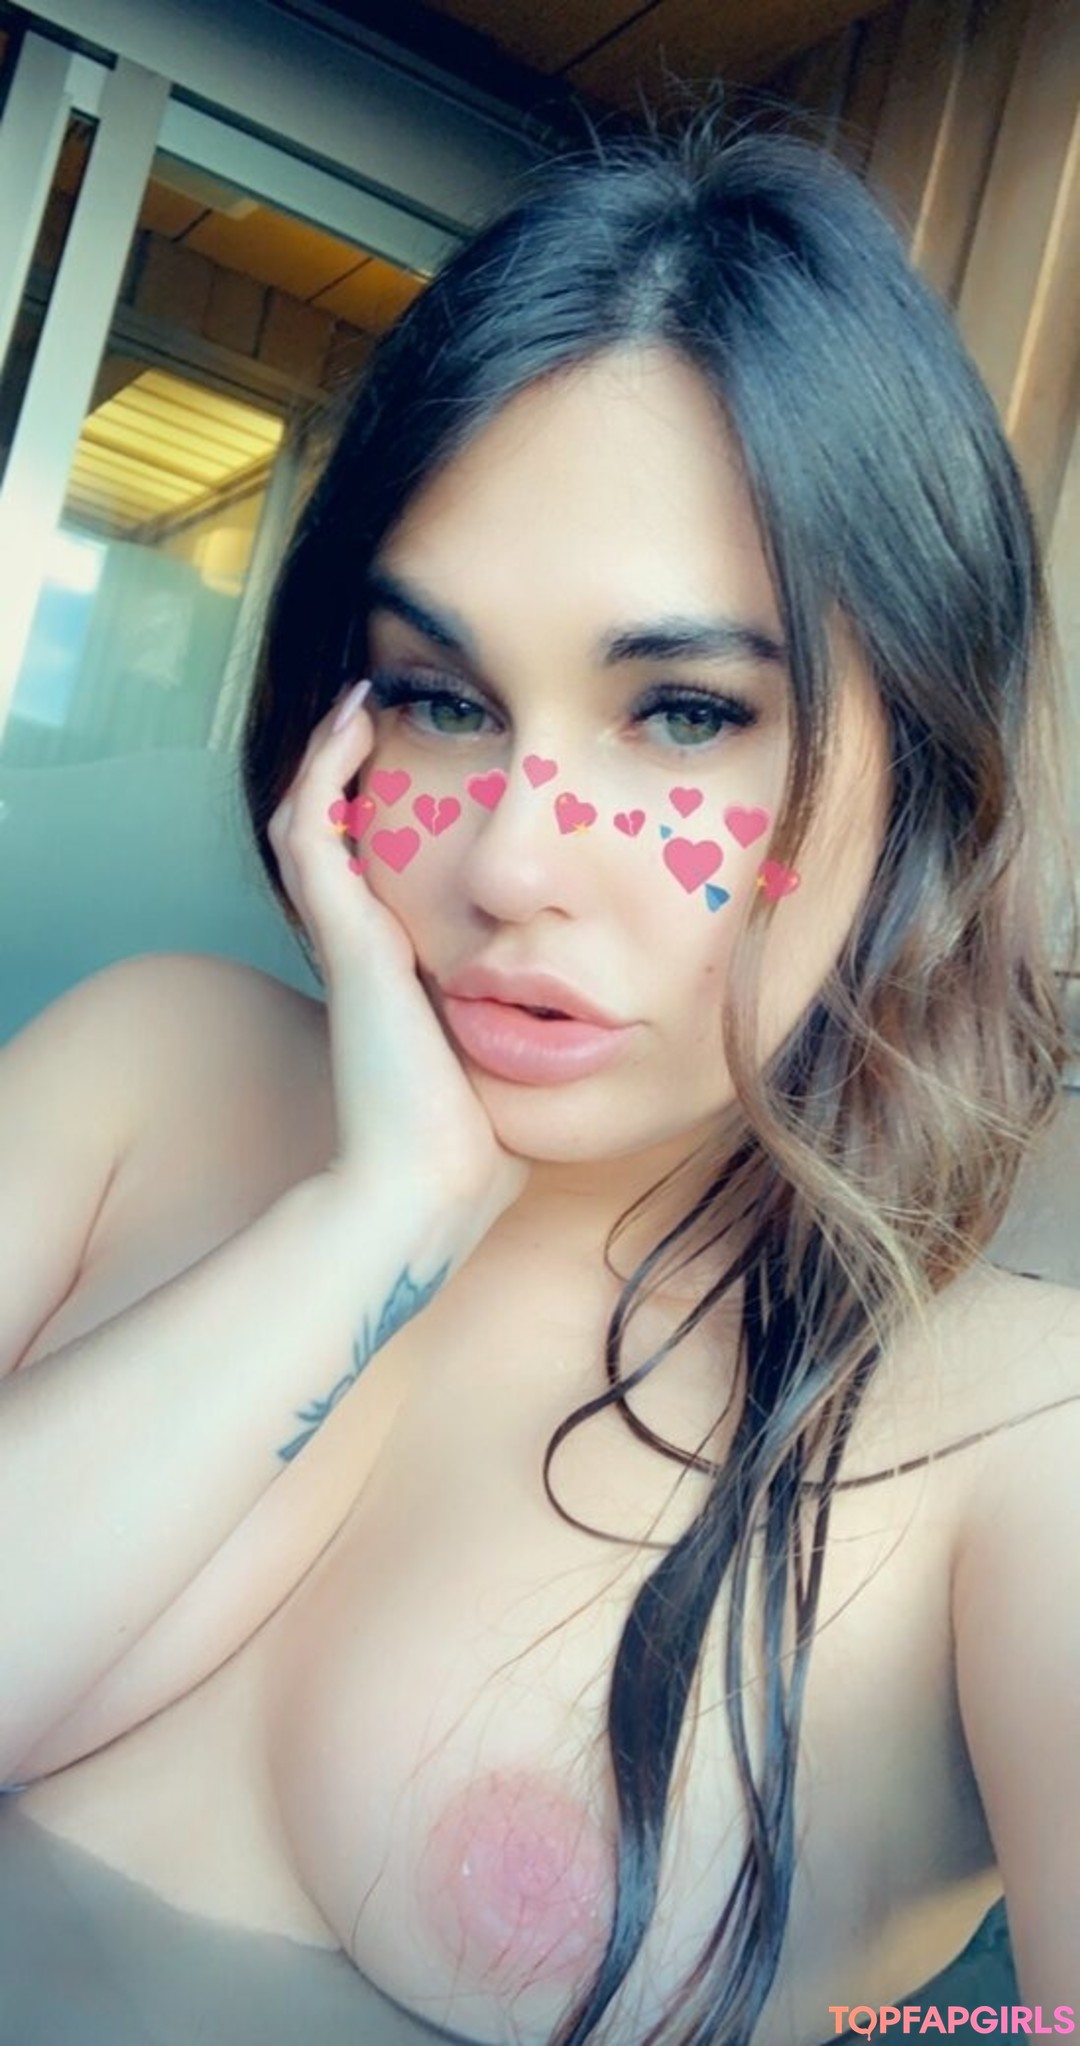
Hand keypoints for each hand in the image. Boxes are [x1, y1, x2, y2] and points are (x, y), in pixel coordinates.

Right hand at [267, 684, 527, 1248]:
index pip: (373, 879)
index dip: (381, 822)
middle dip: (346, 772)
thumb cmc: (483, 1145)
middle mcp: (363, 953)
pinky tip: (355, 722)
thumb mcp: (516, 1068)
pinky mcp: (346, 939)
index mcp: (398, 980)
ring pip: (308, 824)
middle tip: (373, 711)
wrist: (435, 1184)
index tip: (427, 773)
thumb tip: (598, 1027)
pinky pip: (312, 832)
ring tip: (358, 702)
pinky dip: (325, 772)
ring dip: (330, 757)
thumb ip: (538, 1038)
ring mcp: (348, 942)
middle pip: (330, 840)